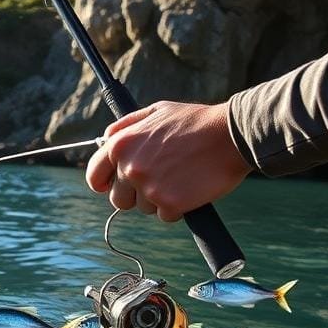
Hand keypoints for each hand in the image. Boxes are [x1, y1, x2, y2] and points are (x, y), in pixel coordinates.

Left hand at [85, 101, 251, 221]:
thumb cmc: (196, 122)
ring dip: (159, 199)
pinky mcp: (169, 204)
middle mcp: (129, 167)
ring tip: (180, 177)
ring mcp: (148, 188)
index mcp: (120, 145)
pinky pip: (166, 216)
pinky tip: (191, 188)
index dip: (102, 184)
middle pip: (119, 199)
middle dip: (135, 195)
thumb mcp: (155, 112)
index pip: (94, 175)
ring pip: (143, 208)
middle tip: (159, 181)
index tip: (110, 187)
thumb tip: (105, 139)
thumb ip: (126, 126)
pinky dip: (178, 207)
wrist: (233, 135)